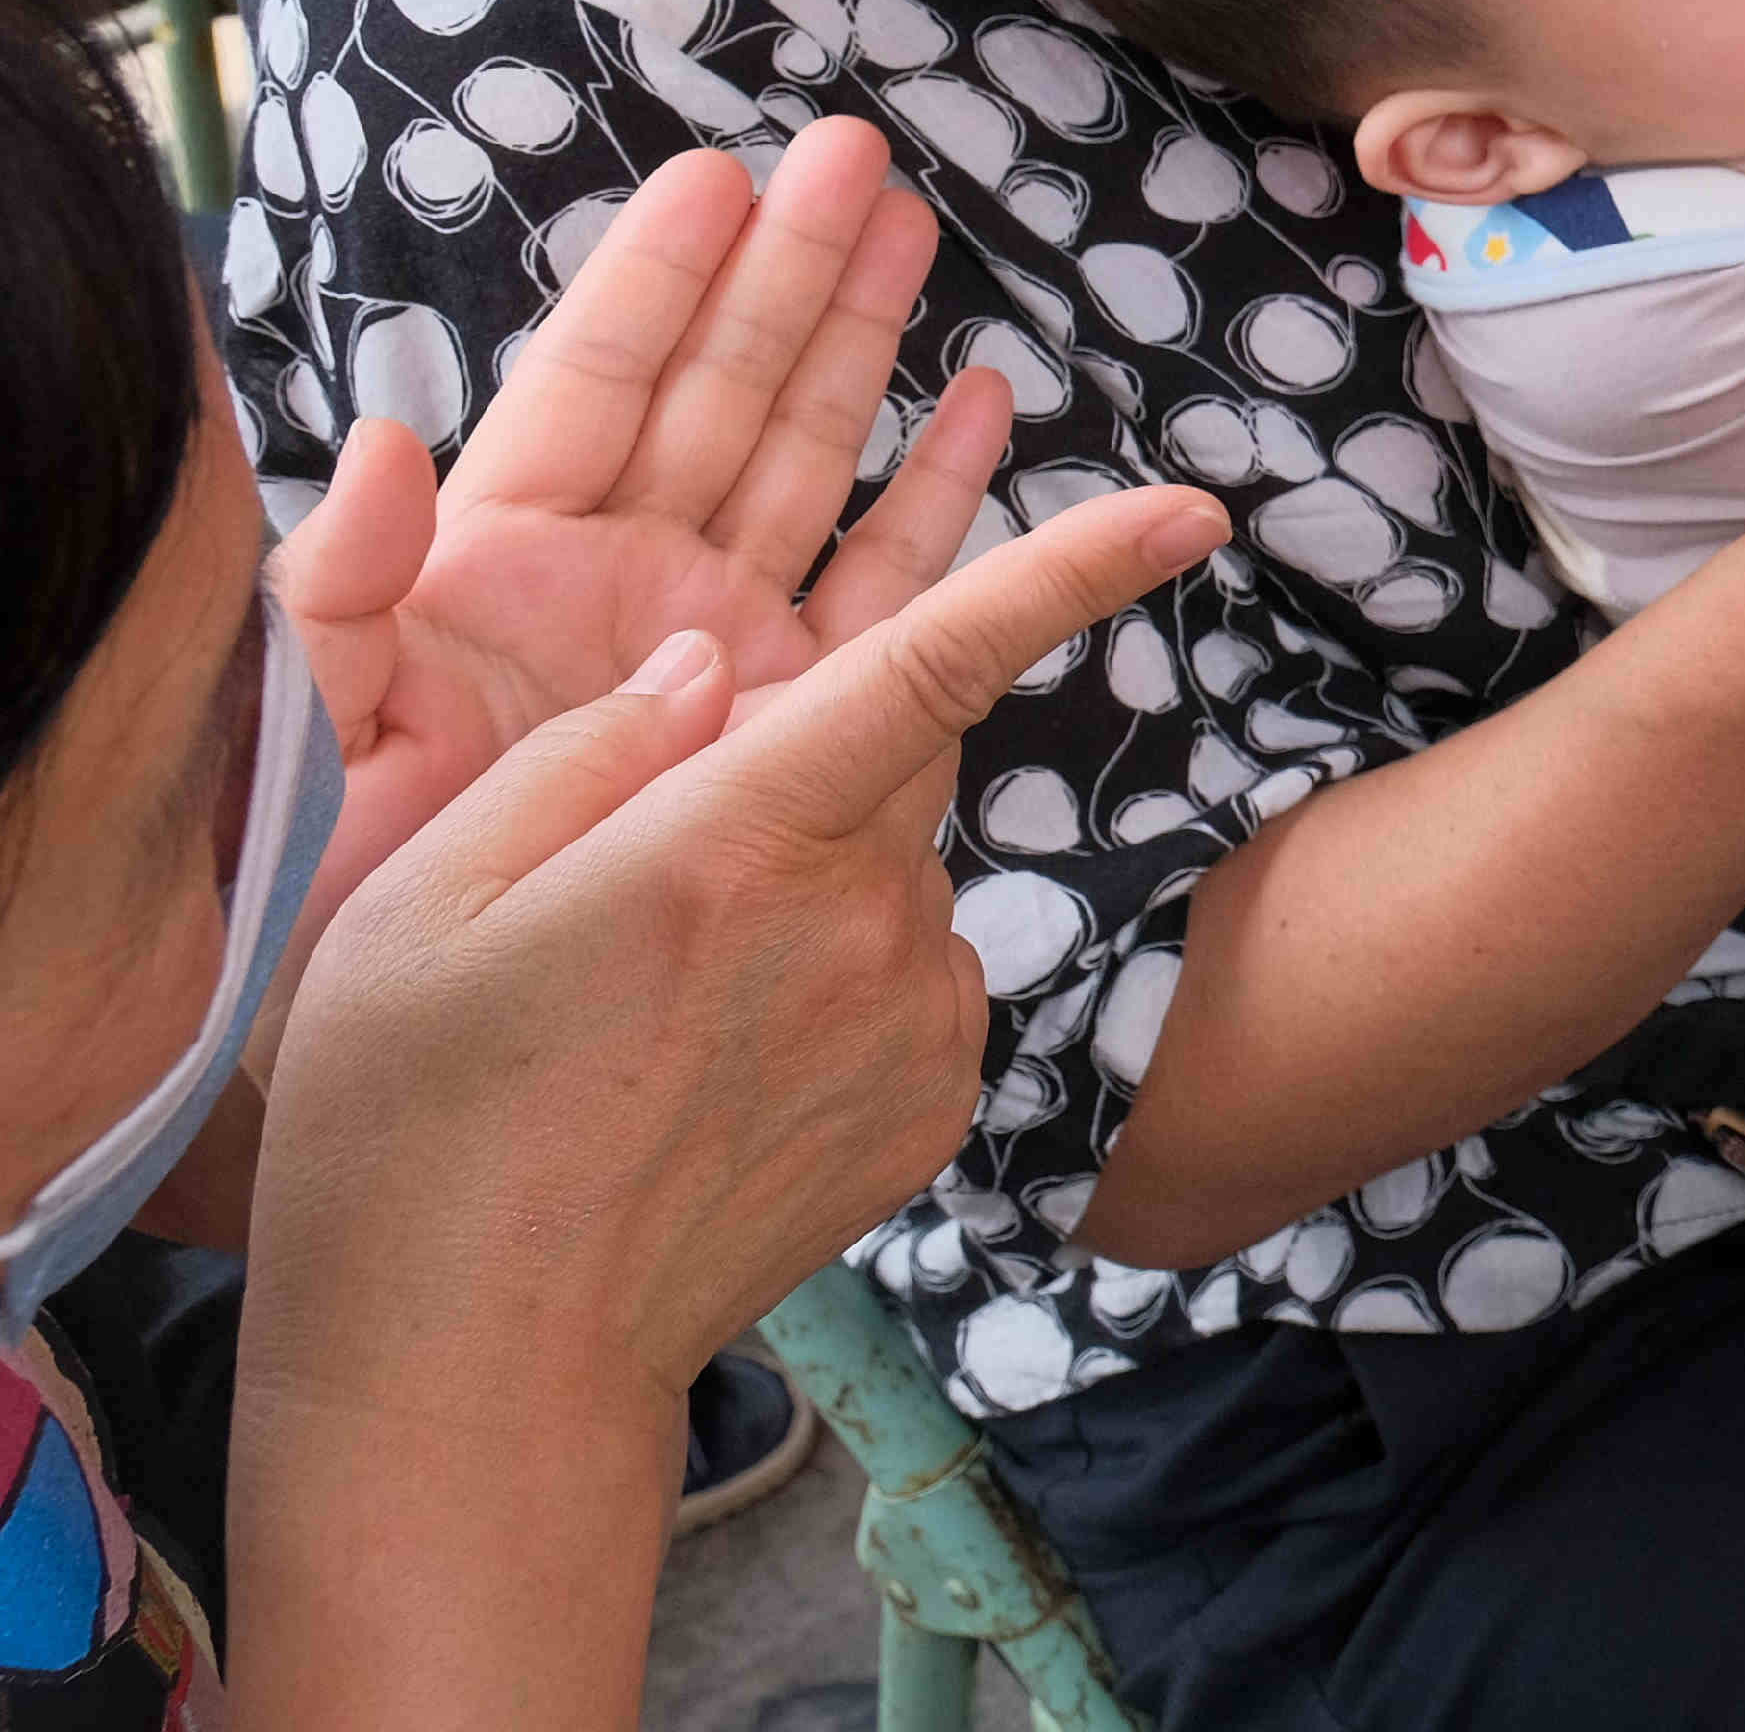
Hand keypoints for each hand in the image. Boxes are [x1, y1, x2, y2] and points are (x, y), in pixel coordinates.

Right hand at [247, 482, 1228, 1430]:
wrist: (480, 1368)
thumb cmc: (416, 1126)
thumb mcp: (427, 898)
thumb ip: (594, 749)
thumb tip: (721, 662)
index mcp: (735, 843)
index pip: (936, 663)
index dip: (1076, 571)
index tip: (1194, 510)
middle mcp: (862, 922)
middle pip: (893, 771)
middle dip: (806, 783)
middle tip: (647, 909)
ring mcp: (916, 1022)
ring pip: (896, 883)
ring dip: (813, 901)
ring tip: (655, 1026)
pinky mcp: (937, 1104)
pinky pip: (913, 983)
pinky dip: (840, 992)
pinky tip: (717, 1081)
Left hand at [277, 126, 1027, 935]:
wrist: (407, 1040)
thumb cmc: (322, 886)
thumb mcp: (304, 729)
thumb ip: (332, 588)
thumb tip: (387, 443)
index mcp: (498, 559)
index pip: (594, 382)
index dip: (656, 277)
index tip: (721, 175)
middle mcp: (619, 579)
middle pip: (718, 390)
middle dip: (786, 268)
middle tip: (855, 156)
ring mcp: (709, 641)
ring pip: (803, 457)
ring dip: (861, 343)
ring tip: (917, 231)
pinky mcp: (783, 719)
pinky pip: (880, 587)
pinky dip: (934, 495)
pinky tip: (979, 405)